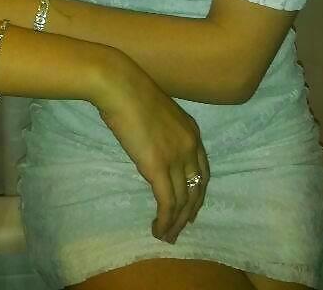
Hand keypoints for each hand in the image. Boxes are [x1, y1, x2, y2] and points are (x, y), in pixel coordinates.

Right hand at [95, 53, 209, 242]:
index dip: (198, 192)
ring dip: (176, 222)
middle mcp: (190, 146)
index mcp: (192, 132)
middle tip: (180, 229)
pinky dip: (165, 220)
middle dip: (190, 212)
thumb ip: (163, 133)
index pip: (203, 171)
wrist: (120, 86)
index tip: (191, 208)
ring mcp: (176, 157)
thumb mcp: (157, 113)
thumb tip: (154, 148)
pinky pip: (167, 203)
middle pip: (197, 189)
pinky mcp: (159, 167)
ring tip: (166, 236)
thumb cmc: (130, 93)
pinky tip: (158, 230)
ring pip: (183, 201)